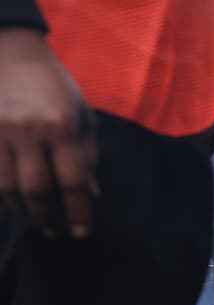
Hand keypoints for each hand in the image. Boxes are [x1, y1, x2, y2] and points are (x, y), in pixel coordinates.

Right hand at [0, 30, 95, 238]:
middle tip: (55, 232)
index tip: (81, 232)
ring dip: (21, 211)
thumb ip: (88, 155)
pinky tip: (11, 204)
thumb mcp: (83, 116)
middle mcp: (29, 130)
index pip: (73, 181)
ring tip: (34, 221)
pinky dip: (0, 195)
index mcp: (62, 127)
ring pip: (7, 187)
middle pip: (37, 189)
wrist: (11, 51)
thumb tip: (92, 195)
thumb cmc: (55, 87)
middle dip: (48, 217)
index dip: (78, 212)